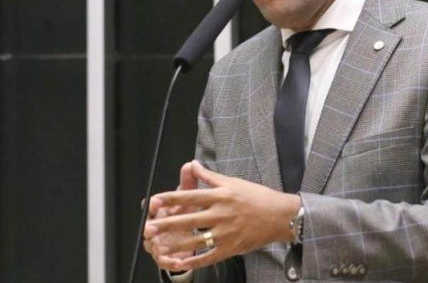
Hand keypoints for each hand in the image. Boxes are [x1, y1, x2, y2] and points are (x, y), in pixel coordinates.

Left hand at [143, 160, 300, 271]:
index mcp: (221, 195)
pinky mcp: (231, 248)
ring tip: (159, 247)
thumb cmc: (256, 196)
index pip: (191, 196)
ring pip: (196, 240)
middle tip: (148, 228)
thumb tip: (192, 164)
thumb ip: (209, 176)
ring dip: (176, 245)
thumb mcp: (232, 181)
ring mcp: (226, 233)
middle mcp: (221, 214)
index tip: (154, 201)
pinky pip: (209, 256)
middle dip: (167, 224)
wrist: (279, 216)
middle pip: (189, 219)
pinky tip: (181, 263)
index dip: (171, 199)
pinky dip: (194, 261)